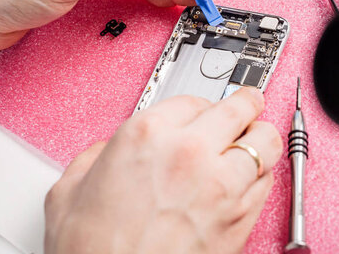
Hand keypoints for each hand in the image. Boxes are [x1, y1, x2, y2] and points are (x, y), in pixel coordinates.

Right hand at [44, 88, 282, 253]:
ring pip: (265, 140)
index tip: (201, 112)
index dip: (199, 106)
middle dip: (245, 103)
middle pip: (240, 107)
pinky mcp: (241, 217)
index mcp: (148, 135)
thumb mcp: (69, 190)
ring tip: (254, 138)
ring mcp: (221, 184)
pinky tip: (249, 176)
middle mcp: (191, 152)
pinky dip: (262, 173)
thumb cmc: (92, 252)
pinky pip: (268, 180)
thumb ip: (97, 156)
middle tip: (247, 104)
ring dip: (260, 137)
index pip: (193, 99)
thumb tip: (110, 151)